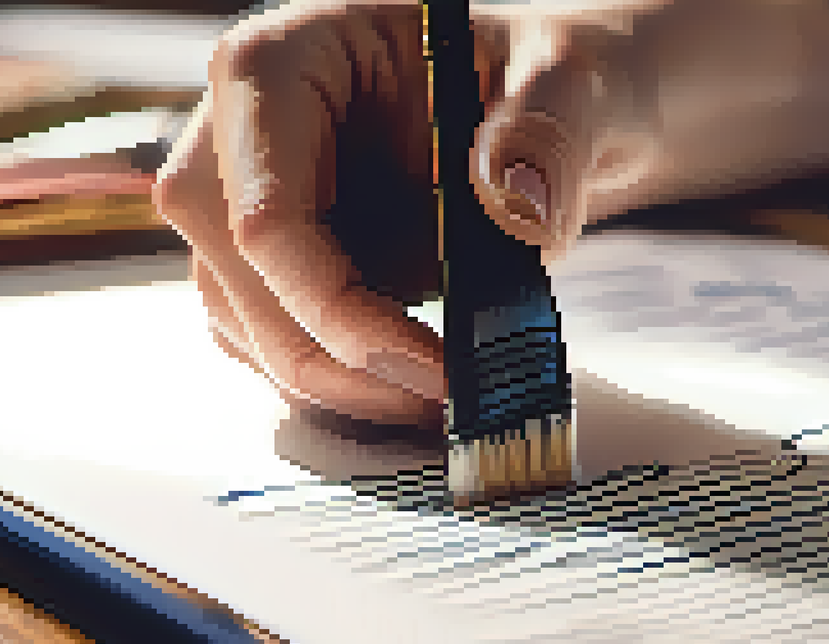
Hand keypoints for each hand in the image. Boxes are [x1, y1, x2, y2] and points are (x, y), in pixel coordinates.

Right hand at [154, 0, 828, 428]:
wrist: (605, 90)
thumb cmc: (597, 49)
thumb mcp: (593, 65)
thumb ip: (550, 123)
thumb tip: (510, 210)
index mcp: (290, 51)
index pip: (246, 192)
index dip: (321, 291)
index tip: (424, 361)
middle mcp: (257, 126)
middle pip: (223, 265)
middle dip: (318, 351)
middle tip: (438, 408)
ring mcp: (276, 196)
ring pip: (243, 313)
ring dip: (329, 379)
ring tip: (443, 410)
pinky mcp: (312, 256)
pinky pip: (289, 334)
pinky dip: (346, 380)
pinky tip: (425, 394)